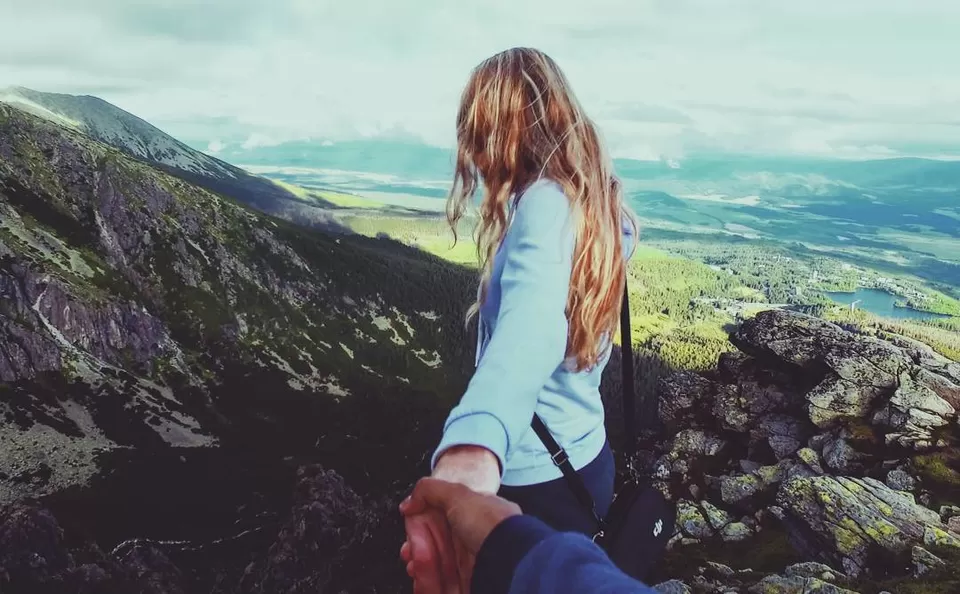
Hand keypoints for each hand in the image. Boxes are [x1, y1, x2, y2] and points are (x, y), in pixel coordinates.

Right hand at [400, 446, 500, 592]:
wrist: (510, 556)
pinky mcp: (472, 582)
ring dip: (422, 571)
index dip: (422, 531)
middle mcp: (473, 540)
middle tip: (409, 556)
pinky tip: (421, 584)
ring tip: (414, 570)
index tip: (410, 538)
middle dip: (418, 553)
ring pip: (440, 569)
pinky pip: (447, 586)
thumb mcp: (458, 494)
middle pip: (437, 548)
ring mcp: (473, 563)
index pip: (441, 523)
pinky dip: (430, 585)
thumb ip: (430, 491)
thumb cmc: (490, 523)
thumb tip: (408, 503)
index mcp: (473, 516)